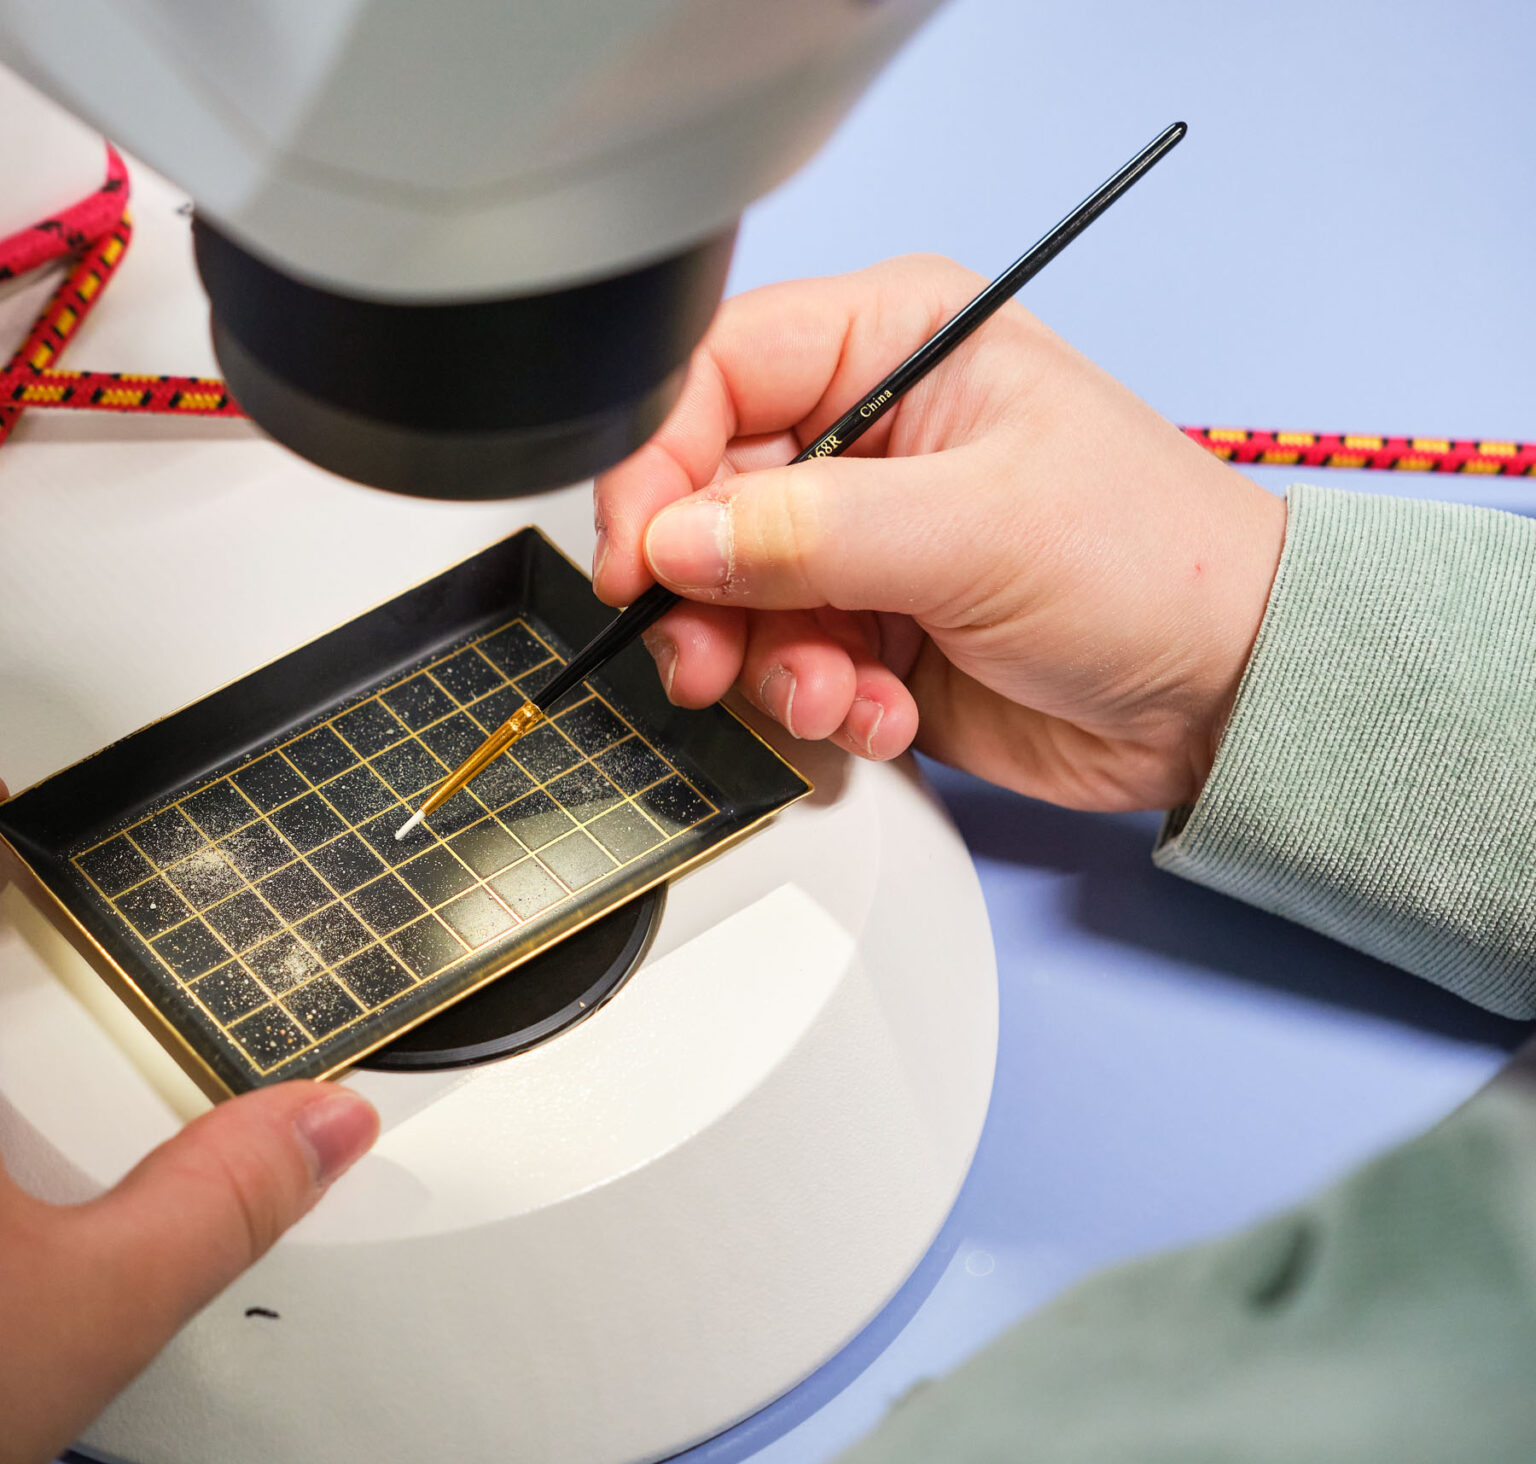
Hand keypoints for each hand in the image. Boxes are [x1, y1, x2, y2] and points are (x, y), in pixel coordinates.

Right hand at [591, 255, 1287, 811]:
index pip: (712, 375)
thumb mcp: (977, 529)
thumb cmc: (1155, 565)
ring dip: (763, 664)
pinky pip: (773, 663)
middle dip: (703, 594)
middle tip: (712, 657)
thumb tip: (679, 541)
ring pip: (724, 596)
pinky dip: (812, 703)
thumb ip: (810, 531)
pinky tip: (881, 712)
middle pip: (698, 498)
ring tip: (831, 694)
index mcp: (892, 346)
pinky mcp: (861, 626)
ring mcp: (857, 536)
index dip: (657, 464)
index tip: (642, 557)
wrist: (1227, 697)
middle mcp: (861, 434)